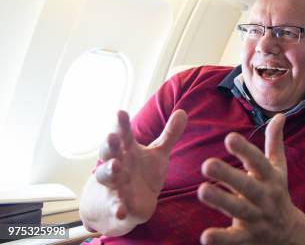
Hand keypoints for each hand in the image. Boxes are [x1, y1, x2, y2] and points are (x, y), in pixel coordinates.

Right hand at [95, 109, 187, 223]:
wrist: (129, 203)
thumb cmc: (142, 172)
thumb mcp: (158, 153)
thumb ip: (169, 134)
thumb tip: (182, 111)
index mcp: (127, 151)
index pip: (123, 135)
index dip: (121, 124)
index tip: (121, 112)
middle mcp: (117, 165)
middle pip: (109, 153)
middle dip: (109, 145)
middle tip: (112, 137)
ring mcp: (115, 185)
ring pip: (106, 176)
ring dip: (108, 171)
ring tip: (114, 166)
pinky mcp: (119, 205)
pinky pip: (116, 206)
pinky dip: (117, 208)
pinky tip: (121, 210)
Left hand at [198, 114, 302, 244]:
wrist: (290, 234)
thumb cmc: (278, 193)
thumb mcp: (278, 168)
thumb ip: (274, 142)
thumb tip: (280, 115)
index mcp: (270, 178)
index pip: (258, 162)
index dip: (245, 150)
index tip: (230, 138)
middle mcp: (264, 197)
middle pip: (247, 186)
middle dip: (228, 175)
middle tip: (207, 164)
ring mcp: (256, 217)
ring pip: (238, 209)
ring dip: (221, 201)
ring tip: (202, 190)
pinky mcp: (247, 237)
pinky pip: (233, 238)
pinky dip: (220, 238)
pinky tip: (205, 236)